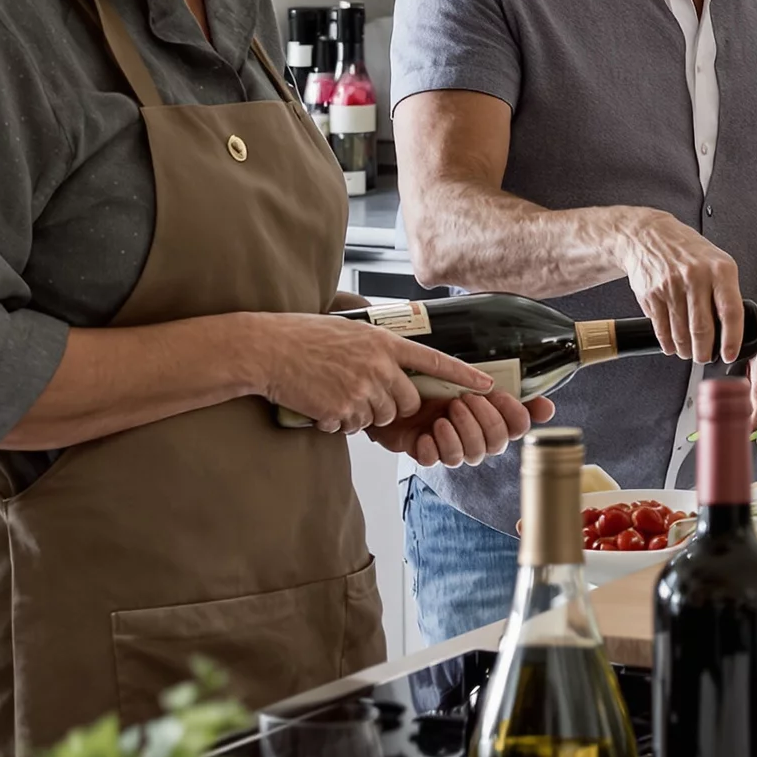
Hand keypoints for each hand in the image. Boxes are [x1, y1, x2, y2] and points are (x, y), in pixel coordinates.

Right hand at [255, 314, 492, 433]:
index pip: (435, 361)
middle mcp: (379, 366)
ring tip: (334, 391)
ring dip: (361, 413)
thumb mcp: (351, 329)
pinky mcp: (343, 410)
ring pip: (381, 417)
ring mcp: (362, 389)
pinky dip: (338, 421)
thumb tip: (397, 362)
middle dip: (390, 404)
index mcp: (384, 342)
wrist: (269, 350)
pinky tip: (321, 401)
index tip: (487, 386)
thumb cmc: (304, 337)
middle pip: (406, 401)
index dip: (464, 376)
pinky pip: (353, 426)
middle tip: (360, 391)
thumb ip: (378, 345)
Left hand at [371, 393, 558, 467]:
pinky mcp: (426, 451)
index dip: (513, 415)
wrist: (390, 379)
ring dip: (460, 432)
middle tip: (463, 400)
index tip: (498, 395)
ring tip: (443, 414)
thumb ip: (507, 385)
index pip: (520, 427)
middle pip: (497, 444)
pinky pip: (438, 461)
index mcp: (491, 413)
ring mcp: (453, 444)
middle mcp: (476, 433)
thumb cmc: (432, 375)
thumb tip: (547, 410)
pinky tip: (426, 432)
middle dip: (483, 421)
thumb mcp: (468, 372)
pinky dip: (434, 446)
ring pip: (472, 455)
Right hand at [612, 208, 746, 361]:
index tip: (729, 355)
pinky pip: (661, 329)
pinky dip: (668, 343)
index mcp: (720, 270)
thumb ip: (726, 291)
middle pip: (702, 329)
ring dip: (686, 350)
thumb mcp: (716, 261)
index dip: (731, 339)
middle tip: (705, 358)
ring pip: (681, 333)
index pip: (730, 312)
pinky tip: (672, 345)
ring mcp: (671, 286)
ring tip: (689, 352)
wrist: (649, 236)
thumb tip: (732, 329)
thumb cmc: (688, 252)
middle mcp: (696, 277)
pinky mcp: (651, 294)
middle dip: (704, 352)